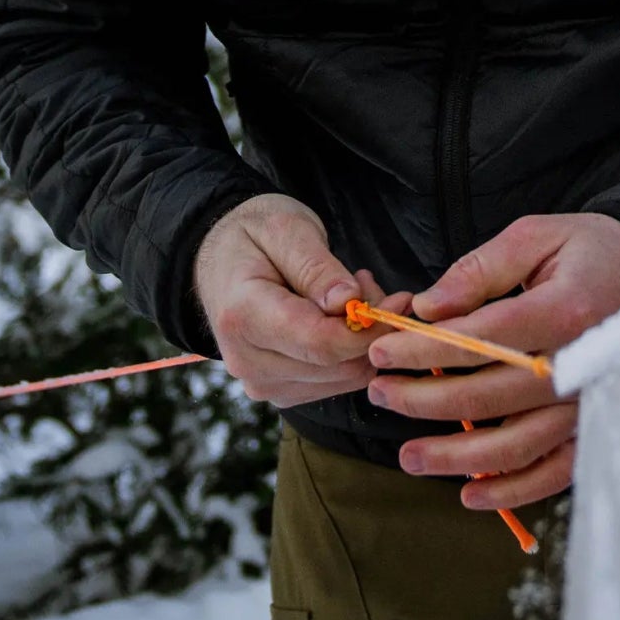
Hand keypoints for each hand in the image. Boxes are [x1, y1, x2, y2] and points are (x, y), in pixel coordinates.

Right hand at [193, 193, 407, 407]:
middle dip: (370, 330)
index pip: (320, 344)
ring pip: (341, 379)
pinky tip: (339, 316)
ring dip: (362, 341)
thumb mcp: (286, 229)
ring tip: (353, 293)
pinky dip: (349, 352)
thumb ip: (316, 267)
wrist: (218, 258)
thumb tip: (347, 302)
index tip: (401, 301)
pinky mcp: (278, 391)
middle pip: (335, 366)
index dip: (368, 329)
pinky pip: (333, 383)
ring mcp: (261, 382)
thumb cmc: (253, 234)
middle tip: (373, 284)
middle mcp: (247, 361)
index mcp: (243, 316)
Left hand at [365, 212, 619, 511]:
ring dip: (458, 457)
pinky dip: (513, 489)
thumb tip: (427, 309)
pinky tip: (470, 493)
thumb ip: (479, 271)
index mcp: (566, 310)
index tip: (381, 352)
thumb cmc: (588, 249)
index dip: (426, 350)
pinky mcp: (598, 428)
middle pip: (493, 396)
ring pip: (517, 444)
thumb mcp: (534, 236)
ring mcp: (593, 403)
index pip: (483, 339)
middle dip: (426, 400)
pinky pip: (554, 470)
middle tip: (380, 395)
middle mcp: (584, 363)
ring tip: (408, 457)